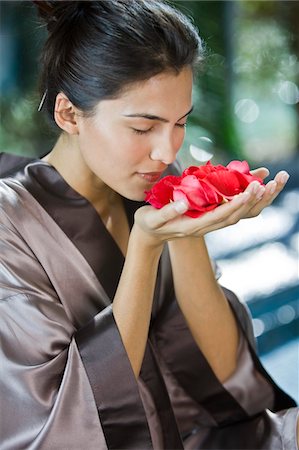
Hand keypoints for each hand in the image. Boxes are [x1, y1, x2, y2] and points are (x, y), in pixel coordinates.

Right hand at [134, 168, 289, 242]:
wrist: (149, 234)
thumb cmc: (148, 224)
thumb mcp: (152, 218)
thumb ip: (167, 212)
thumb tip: (184, 203)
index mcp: (192, 226)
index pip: (219, 216)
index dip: (236, 204)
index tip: (249, 191)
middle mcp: (203, 227)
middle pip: (233, 217)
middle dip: (250, 202)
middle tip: (264, 184)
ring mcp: (206, 225)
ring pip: (234, 217)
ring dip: (250, 204)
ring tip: (265, 186)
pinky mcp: (207, 220)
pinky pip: (229, 214)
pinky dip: (241, 204)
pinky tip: (250, 190)